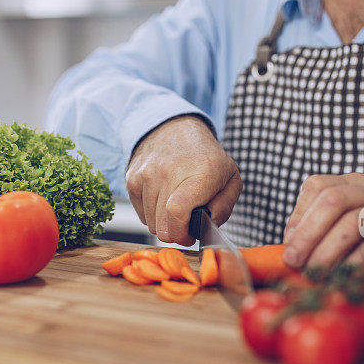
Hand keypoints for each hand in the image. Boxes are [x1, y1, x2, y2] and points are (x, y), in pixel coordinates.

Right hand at [126, 116, 241, 245]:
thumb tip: (209, 226)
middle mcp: (169, 172)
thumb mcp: (231, 178)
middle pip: (163, 226)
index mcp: (201, 173)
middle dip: (176, 234)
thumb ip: (225, 206)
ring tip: (176, 208)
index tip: (190, 234)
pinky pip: (141, 214)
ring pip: (151, 224)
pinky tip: (163, 200)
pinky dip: (152, 214)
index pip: (177, 211)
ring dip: (165, 223)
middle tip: (186, 224)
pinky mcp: (132, 179)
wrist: (174, 128)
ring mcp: (147, 175)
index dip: (181, 232)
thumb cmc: (205, 157)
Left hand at [282, 173, 363, 267]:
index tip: (288, 243)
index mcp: (354, 182)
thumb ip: (325, 225)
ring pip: (352, 223)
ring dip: (327, 251)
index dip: (298, 215)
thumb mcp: (356, 214)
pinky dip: (353, 264)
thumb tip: (288, 248)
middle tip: (293, 261)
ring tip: (313, 272)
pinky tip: (341, 277)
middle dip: (307, 233)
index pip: (317, 185)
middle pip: (332, 200)